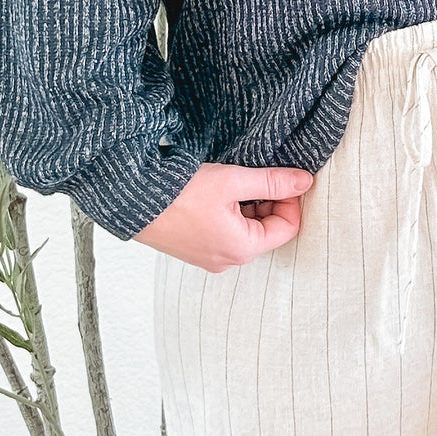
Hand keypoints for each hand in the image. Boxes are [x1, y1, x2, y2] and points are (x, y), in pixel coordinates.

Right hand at [132, 161, 313, 271]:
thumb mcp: (233, 181)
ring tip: (232, 182)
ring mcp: (208, 257)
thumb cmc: (179, 193)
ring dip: (248, 206)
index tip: (282, 177)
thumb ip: (272, 182)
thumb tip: (305, 181)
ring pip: (246, 231)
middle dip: (269, 202)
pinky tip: (216, 192)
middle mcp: (227, 260)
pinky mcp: (194, 249)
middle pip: (267, 231)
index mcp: (242, 249)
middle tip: (257, 175)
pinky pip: (224, 233)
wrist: (132, 200)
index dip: (291, 200)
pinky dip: (229, 213)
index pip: (288, 228)